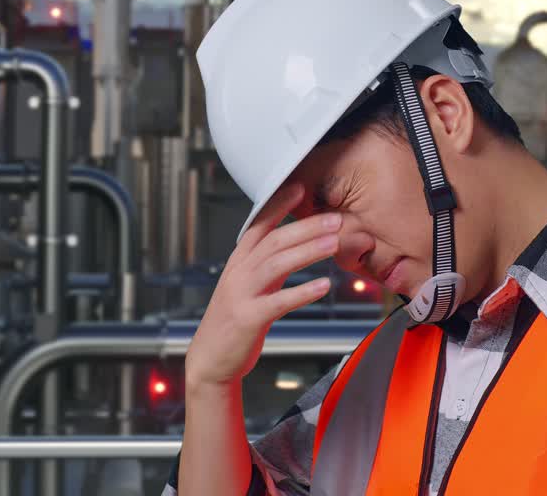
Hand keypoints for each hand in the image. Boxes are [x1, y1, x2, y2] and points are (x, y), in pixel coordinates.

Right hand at [184, 182, 341, 389]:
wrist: (211, 360)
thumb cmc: (234, 322)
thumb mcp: (249, 285)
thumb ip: (269, 265)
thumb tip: (297, 245)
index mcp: (239, 262)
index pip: (259, 224)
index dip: (278, 205)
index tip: (300, 187)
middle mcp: (238, 273)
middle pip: (274, 241)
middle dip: (306, 227)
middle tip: (335, 219)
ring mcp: (241, 294)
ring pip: (277, 264)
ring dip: (307, 251)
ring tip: (334, 243)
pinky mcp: (248, 318)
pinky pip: (278, 301)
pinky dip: (302, 292)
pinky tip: (323, 286)